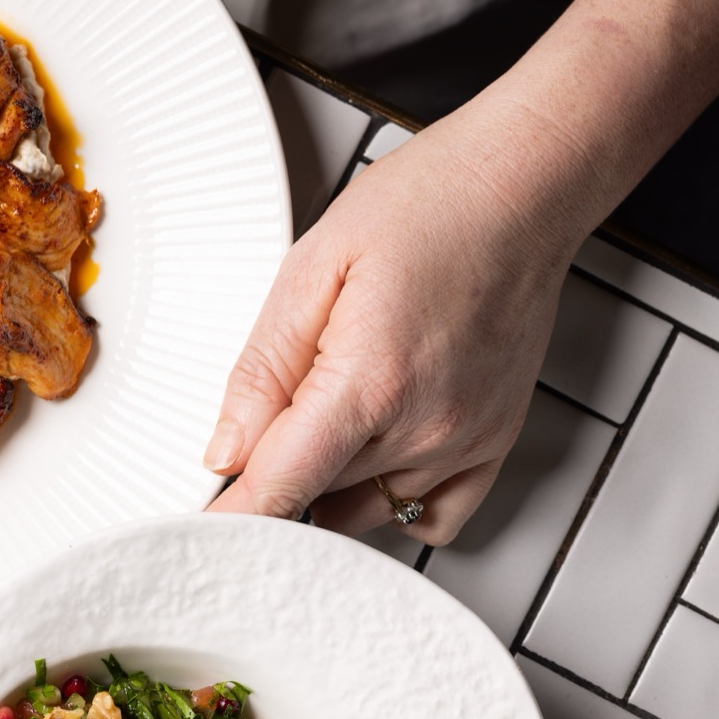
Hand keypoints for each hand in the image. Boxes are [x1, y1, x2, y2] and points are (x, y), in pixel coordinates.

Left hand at [203, 119, 572, 544]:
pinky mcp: (494, 443)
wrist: (519, 188)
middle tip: (263, 411)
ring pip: (363, 509)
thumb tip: (226, 451)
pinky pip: (431, 519)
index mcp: (370, 382)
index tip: (199, 530)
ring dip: (326, 483)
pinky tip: (369, 453)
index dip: (230, 517)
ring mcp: (466, 442)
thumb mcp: (312, 267)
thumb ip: (264, 368)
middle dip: (273, 469)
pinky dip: (388, 500)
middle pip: (314, 497)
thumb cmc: (424, 206)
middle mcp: (426, 428)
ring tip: (323, 410)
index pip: (280, 487)